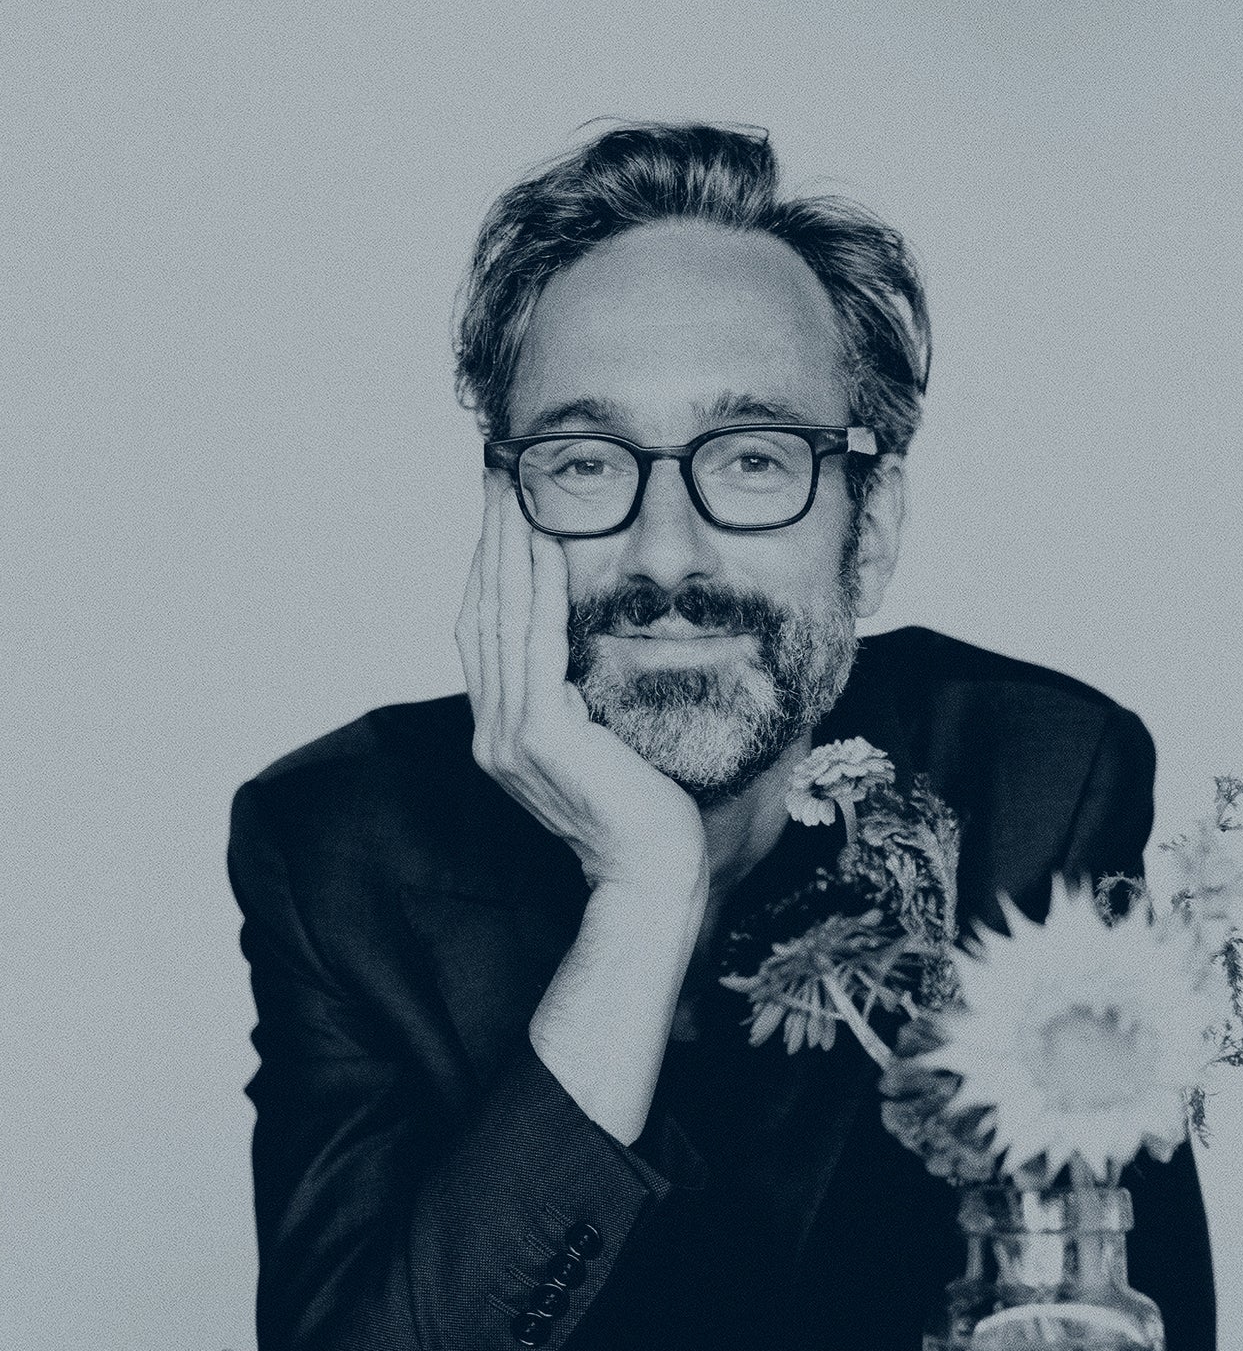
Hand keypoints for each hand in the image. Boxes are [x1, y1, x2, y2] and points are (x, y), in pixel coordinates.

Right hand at [455, 475, 707, 896]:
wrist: (652, 871)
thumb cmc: (643, 812)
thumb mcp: (601, 743)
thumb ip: (576, 702)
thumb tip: (580, 655)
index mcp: (503, 735)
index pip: (484, 634)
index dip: (487, 569)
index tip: (498, 513)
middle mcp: (495, 734)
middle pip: (481, 615)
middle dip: (488, 543)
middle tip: (494, 478)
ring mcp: (511, 737)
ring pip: (502, 622)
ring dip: (509, 551)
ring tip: (515, 494)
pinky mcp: (541, 737)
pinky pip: (538, 647)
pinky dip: (542, 592)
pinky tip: (548, 547)